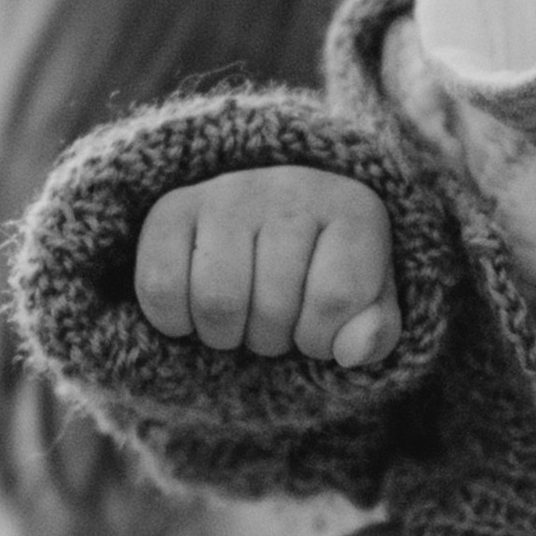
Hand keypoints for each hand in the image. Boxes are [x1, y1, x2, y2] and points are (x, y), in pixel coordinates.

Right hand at [134, 169, 398, 367]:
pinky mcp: (173, 208)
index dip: (322, 338)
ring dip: (225, 335)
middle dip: (273, 338)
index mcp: (353, 208)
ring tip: (240, 316)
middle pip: (272, 306)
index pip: (336, 298)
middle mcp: (291, 185)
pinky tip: (196, 309)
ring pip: (217, 303)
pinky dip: (175, 321)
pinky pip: (160, 288)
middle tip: (274, 321)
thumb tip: (354, 350)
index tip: (318, 327)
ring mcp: (228, 192)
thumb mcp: (365, 309)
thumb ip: (374, 333)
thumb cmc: (323, 278)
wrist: (269, 233)